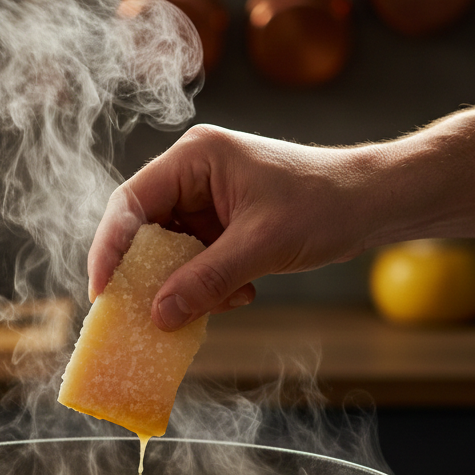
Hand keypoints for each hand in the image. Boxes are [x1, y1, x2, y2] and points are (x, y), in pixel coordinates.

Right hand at [88, 124, 374, 329]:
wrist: (372, 204)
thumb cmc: (323, 205)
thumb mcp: (260, 246)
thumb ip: (205, 280)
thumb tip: (157, 316)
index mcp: (195, 158)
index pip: (131, 202)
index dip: (109, 248)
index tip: (102, 291)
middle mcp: (193, 175)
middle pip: (144, 229)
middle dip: (150, 274)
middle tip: (146, 312)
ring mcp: (206, 200)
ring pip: (169, 252)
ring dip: (186, 284)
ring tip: (222, 300)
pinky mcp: (221, 224)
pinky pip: (194, 261)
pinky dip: (208, 284)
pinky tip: (241, 292)